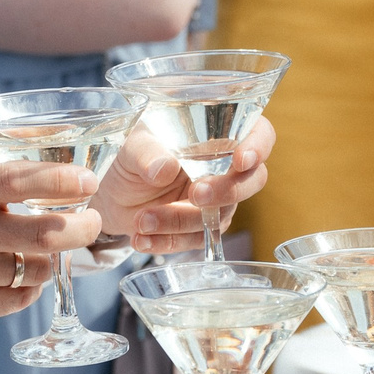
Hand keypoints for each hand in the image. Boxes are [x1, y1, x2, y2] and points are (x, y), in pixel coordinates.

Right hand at [0, 160, 102, 323]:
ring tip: (44, 248)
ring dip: (52, 258)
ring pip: (39, 270)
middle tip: (91, 221)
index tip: (89, 180)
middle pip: (45, 235)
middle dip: (82, 227)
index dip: (61, 180)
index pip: (19, 181)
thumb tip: (53, 173)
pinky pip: (20, 299)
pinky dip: (30, 286)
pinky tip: (20, 273)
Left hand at [94, 120, 275, 255]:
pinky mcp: (203, 228)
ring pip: (221, 214)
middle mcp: (227, 166)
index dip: (258, 146)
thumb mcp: (133, 146)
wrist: (114, 193)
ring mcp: (220, 200)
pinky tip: (141, 238)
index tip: (240, 159)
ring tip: (141, 220)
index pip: (259, 133)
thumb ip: (147, 152)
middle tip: (195, 194)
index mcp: (221, 132)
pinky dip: (168, 241)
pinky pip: (196, 239)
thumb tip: (164, 168)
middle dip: (228, 191)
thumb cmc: (133, 155)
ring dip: (180, 220)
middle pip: (254, 179)